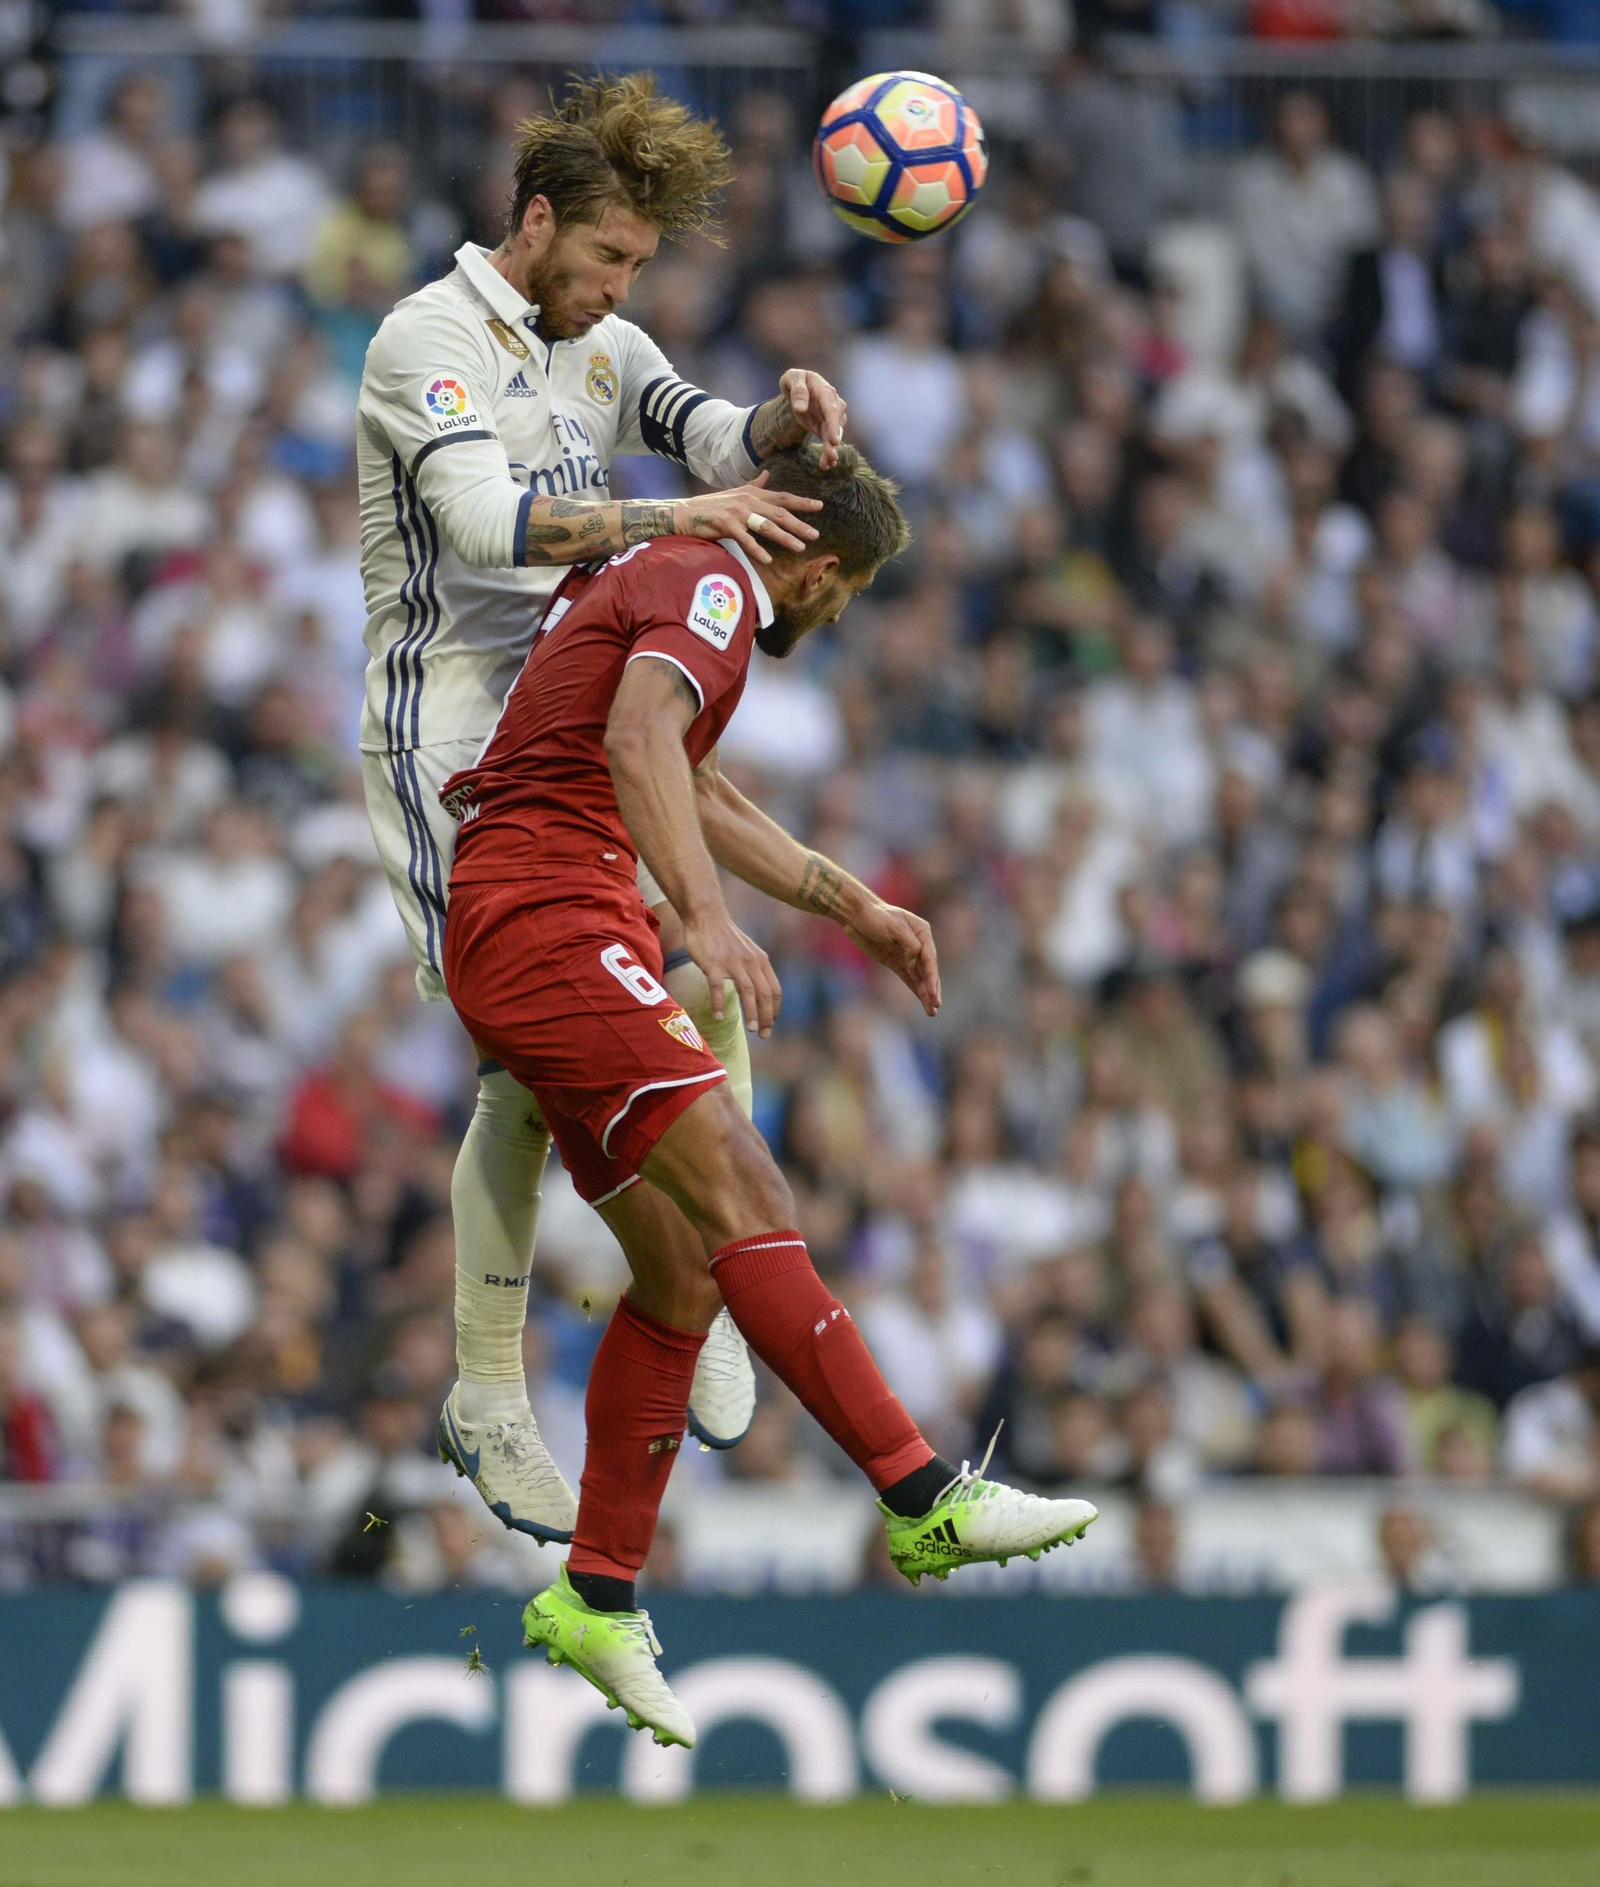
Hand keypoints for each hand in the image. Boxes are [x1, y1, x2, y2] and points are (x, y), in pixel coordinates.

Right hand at [675, 469, 821, 566]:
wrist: (684, 512)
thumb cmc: (710, 506)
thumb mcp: (735, 493)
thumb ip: (754, 486)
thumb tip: (767, 474)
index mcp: (752, 493)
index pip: (782, 497)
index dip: (801, 502)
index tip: (819, 506)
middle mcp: (747, 501)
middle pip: (779, 512)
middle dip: (799, 523)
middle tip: (815, 534)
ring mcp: (737, 512)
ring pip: (766, 525)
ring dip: (784, 537)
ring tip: (799, 548)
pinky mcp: (725, 525)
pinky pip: (745, 539)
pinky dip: (757, 550)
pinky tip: (767, 560)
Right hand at [683, 908, 782, 1037]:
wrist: (706, 915)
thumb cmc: (725, 936)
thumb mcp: (748, 950)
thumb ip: (754, 968)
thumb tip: (758, 992)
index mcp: (760, 960)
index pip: (774, 989)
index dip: (775, 1009)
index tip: (772, 1024)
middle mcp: (750, 962)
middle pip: (764, 994)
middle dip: (767, 1017)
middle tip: (764, 1034)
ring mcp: (731, 963)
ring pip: (747, 992)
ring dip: (751, 1013)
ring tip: (752, 1030)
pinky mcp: (713, 963)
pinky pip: (718, 987)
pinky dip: (719, 1003)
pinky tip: (719, 1017)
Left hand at [778, 368, 847, 468]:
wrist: (798, 387)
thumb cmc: (796, 379)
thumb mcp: (792, 378)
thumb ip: (797, 391)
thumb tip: (800, 408)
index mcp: (825, 391)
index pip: (832, 410)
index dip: (834, 426)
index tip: (834, 441)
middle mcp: (833, 405)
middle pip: (835, 426)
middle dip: (834, 442)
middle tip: (832, 457)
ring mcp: (831, 417)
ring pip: (834, 436)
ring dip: (831, 451)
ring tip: (828, 464)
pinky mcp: (826, 427)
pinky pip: (828, 441)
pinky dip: (827, 453)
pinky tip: (825, 465)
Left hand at [840, 899, 940, 1017]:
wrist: (855, 914)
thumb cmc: (875, 915)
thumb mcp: (894, 927)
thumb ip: (909, 945)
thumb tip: (915, 963)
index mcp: (922, 931)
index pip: (929, 957)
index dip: (932, 976)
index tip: (932, 992)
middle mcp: (918, 943)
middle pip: (928, 969)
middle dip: (932, 988)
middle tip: (936, 1005)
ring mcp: (906, 954)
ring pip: (919, 976)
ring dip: (925, 993)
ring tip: (932, 1011)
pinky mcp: (895, 961)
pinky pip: (908, 977)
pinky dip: (915, 989)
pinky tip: (922, 1000)